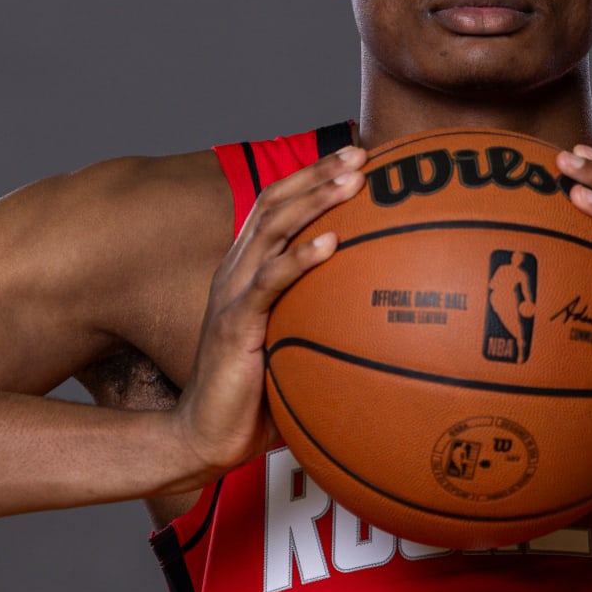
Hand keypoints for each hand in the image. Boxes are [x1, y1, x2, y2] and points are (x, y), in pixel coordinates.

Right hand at [169, 145, 365, 482]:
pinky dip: (300, 258)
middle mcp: (236, 271)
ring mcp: (232, 294)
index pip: (276, 207)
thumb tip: (386, 320)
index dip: (311, 176)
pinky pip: (270, 282)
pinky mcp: (233, 324)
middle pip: (275, 202)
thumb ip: (325, 322)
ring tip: (353, 181)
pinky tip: (331, 244)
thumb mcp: (294, 347)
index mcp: (247, 271)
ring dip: (315, 199)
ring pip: (273, 229)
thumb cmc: (254, 398)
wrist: (205, 437)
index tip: (356, 158)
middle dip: (318, 172)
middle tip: (361, 153)